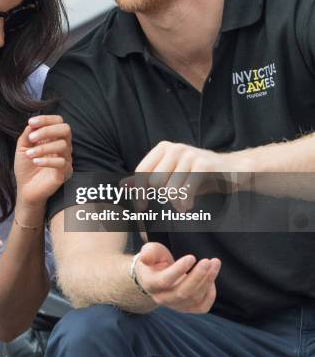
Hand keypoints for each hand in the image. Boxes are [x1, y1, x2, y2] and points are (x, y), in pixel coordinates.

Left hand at [14, 115, 71, 207]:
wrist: (25, 189)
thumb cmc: (26, 167)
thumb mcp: (23, 148)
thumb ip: (28, 134)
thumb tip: (32, 123)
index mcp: (53, 137)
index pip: (58, 121)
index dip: (46, 119)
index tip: (31, 122)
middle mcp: (62, 146)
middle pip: (65, 129)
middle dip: (47, 130)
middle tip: (31, 138)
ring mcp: (65, 159)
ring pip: (63, 145)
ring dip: (43, 148)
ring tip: (29, 155)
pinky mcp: (65, 172)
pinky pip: (61, 162)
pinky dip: (46, 160)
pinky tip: (35, 162)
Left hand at [134, 141, 253, 209]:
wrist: (234, 171)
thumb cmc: (200, 176)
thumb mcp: (172, 177)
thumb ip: (148, 180)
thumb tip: (123, 184)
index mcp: (163, 149)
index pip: (142, 171)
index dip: (138, 192)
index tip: (141, 208)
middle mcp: (175, 148)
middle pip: (154, 182)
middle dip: (160, 199)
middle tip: (171, 206)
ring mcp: (189, 154)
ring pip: (169, 188)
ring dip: (175, 203)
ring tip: (183, 206)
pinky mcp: (203, 164)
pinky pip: (185, 190)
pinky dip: (185, 202)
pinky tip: (189, 205)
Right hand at [135, 242, 220, 312]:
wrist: (156, 276)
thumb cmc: (154, 261)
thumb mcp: (150, 252)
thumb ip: (149, 252)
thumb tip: (145, 257)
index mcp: (151, 284)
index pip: (165, 281)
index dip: (179, 270)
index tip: (192, 257)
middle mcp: (162, 298)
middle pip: (183, 292)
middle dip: (198, 276)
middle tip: (207, 261)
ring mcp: (176, 306)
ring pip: (194, 298)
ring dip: (207, 280)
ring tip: (214, 263)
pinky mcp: (187, 309)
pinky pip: (202, 306)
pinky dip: (210, 294)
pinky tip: (211, 279)